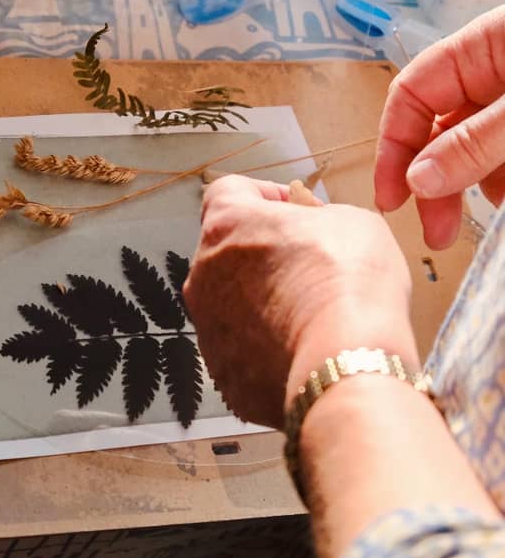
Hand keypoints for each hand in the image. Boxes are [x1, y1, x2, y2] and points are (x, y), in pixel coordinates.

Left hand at [183, 176, 417, 428]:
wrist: (342, 363)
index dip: (262, 195)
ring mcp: (206, 322)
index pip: (228, 192)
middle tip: (304, 262)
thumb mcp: (353, 222)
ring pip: (228, 301)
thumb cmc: (348, 283)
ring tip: (306, 311)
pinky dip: (262, 342)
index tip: (292, 207)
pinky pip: (239, 344)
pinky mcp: (218, 365)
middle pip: (226, 250)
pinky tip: (300, 346)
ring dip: (259, 299)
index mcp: (227, 224)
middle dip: (261, 252)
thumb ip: (318, 217)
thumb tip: (313, 227)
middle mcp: (203, 271)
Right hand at [376, 5, 504, 249]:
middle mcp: (495, 75)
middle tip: (438, 233)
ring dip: (475, 190)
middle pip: (441, 133)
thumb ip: (474, 144)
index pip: (411, 97)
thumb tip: (418, 182)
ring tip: (490, 216)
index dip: (394, 148)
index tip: (392, 199)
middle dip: (436, 184)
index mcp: (481, 49)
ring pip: (477, 153)